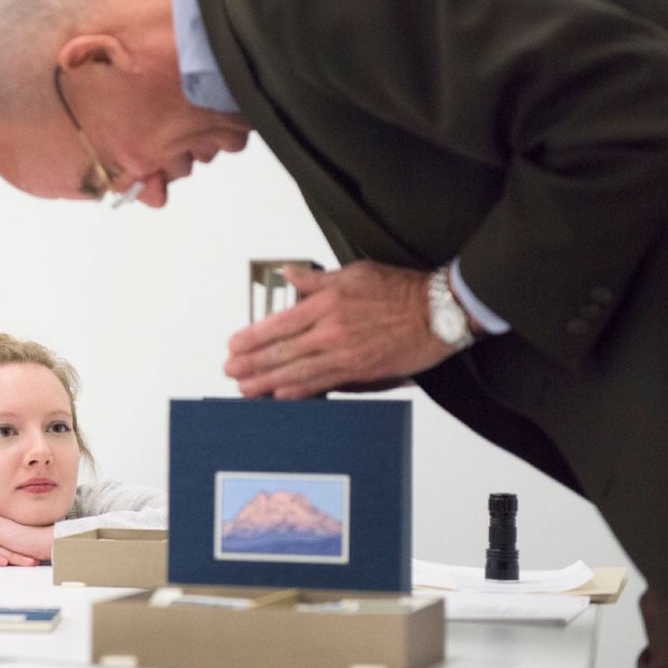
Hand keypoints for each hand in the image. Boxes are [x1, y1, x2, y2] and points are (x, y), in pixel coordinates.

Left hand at [224, 260, 455, 398]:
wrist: (436, 312)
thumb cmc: (401, 290)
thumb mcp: (354, 273)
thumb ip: (316, 280)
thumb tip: (289, 275)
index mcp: (328, 303)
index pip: (280, 323)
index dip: (254, 336)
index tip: (235, 344)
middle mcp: (332, 330)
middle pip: (282, 350)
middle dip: (252, 363)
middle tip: (231, 371)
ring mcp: (345, 354)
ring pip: (297, 370)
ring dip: (268, 381)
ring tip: (246, 389)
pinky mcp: (360, 371)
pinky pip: (323, 383)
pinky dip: (299, 390)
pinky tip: (281, 395)